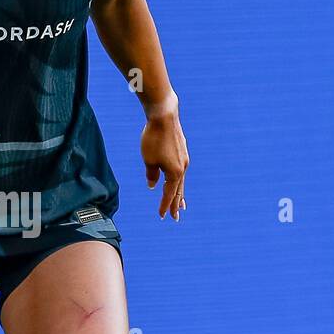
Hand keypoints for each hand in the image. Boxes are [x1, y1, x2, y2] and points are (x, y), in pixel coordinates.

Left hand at [141, 100, 188, 220]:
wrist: (164, 116)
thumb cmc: (153, 139)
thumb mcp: (148, 160)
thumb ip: (151, 174)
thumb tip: (153, 185)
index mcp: (175, 173)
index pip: (168, 194)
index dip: (164, 205)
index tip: (161, 216)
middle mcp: (182, 168)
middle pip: (178, 190)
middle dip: (175, 204)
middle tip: (176, 217)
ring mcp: (184, 160)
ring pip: (181, 181)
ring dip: (179, 193)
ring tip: (181, 204)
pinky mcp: (182, 152)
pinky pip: (180, 171)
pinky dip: (178, 180)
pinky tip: (176, 181)